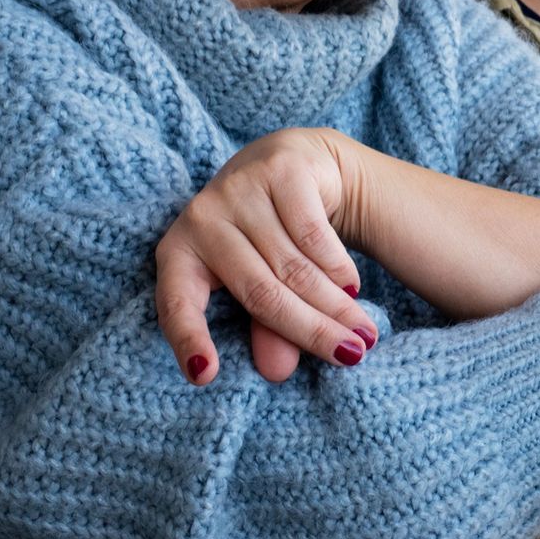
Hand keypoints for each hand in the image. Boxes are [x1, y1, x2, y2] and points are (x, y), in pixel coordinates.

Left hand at [155, 128, 377, 384]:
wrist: (296, 162)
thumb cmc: (267, 237)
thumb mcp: (258, 283)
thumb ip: (265, 328)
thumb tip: (278, 372)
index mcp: (178, 253)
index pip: (176, 303)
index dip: (189, 339)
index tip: (205, 376)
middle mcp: (201, 218)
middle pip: (260, 292)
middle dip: (310, 330)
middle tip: (349, 357)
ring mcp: (239, 190)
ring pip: (294, 266)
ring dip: (335, 305)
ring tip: (363, 333)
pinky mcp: (280, 170)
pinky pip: (314, 235)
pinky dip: (337, 268)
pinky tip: (352, 288)